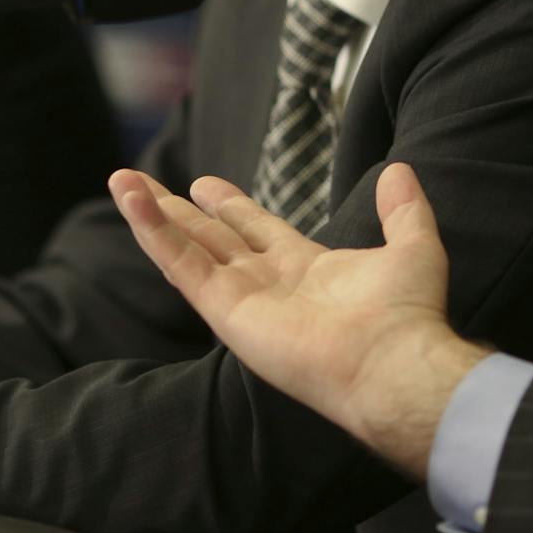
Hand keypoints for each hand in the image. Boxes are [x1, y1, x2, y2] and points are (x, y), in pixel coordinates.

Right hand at [111, 162, 484, 478]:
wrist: (394, 361)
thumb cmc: (406, 315)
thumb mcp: (413, 245)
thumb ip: (403, 209)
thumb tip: (400, 171)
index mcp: (304, 268)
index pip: (255, 230)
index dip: (229, 206)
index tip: (202, 185)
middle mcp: (266, 284)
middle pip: (209, 238)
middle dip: (176, 211)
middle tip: (140, 183)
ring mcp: (241, 298)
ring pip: (186, 248)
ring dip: (151, 215)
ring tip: (118, 181)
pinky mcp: (224, 310)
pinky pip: (181, 264)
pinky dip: (153, 233)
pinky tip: (131, 202)